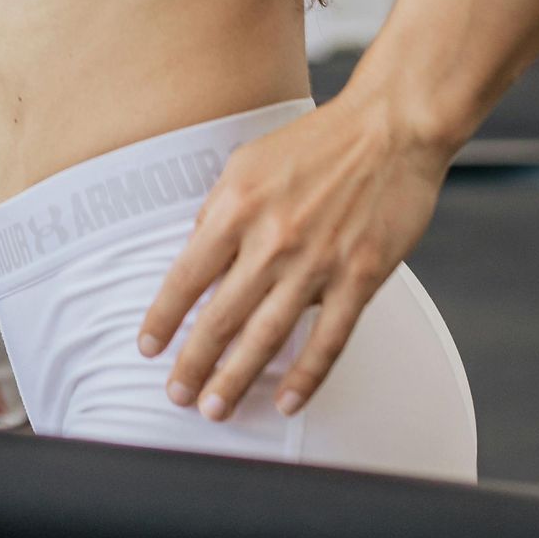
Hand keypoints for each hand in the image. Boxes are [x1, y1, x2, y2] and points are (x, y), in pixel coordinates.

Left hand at [136, 96, 451, 422]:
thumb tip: (193, 252)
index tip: (148, 348)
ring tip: (214, 409)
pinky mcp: (360, 277)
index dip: (163, 318)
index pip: (186, 276)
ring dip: (236, 378)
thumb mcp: (247, 162)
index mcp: (236, 206)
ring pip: (266, 336)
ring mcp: (317, 262)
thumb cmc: (315, 142)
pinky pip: (328, 340)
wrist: (390, 127)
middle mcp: (271, 238)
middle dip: (193, 363)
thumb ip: (219, 209)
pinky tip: (285, 402)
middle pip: (220, 317)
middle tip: (176, 396)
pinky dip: (305, 377)